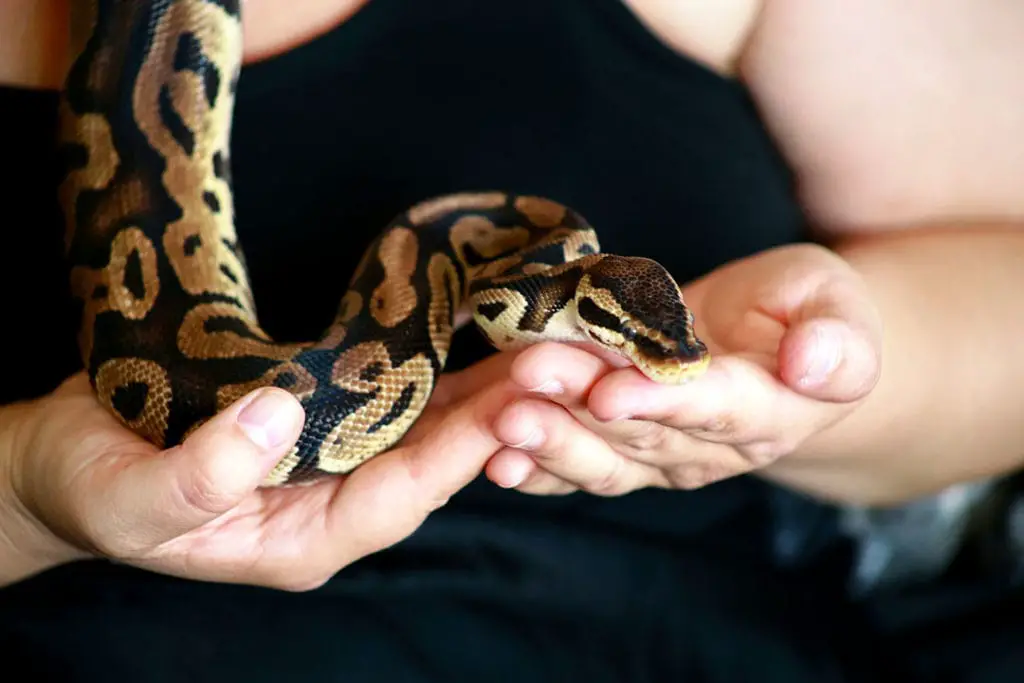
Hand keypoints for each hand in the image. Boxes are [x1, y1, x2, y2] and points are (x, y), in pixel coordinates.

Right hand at [1, 354, 516, 589]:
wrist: (66, 462)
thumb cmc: (90, 488)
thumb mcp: (130, 494)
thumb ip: (200, 472)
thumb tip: (276, 413)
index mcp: (300, 540)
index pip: (395, 498)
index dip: (454, 455)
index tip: (513, 410)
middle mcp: (333, 505)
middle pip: (431, 461)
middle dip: (498, 416)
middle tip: (562, 367)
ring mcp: (333, 463)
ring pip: (426, 428)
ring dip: (486, 388)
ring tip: (546, 345)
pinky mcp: (326, 423)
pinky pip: (398, 400)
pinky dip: (443, 371)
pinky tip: (483, 338)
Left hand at [484, 244, 882, 494]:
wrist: (772, 347)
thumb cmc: (803, 311)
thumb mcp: (835, 303)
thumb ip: (837, 336)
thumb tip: (815, 363)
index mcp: (768, 412)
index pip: (711, 410)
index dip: (660, 403)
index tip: (611, 392)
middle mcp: (710, 448)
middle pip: (639, 432)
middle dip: (580, 405)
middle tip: (529, 375)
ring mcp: (660, 458)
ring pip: (601, 458)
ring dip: (549, 439)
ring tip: (501, 416)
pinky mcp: (622, 454)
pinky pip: (577, 469)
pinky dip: (535, 468)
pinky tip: (495, 456)